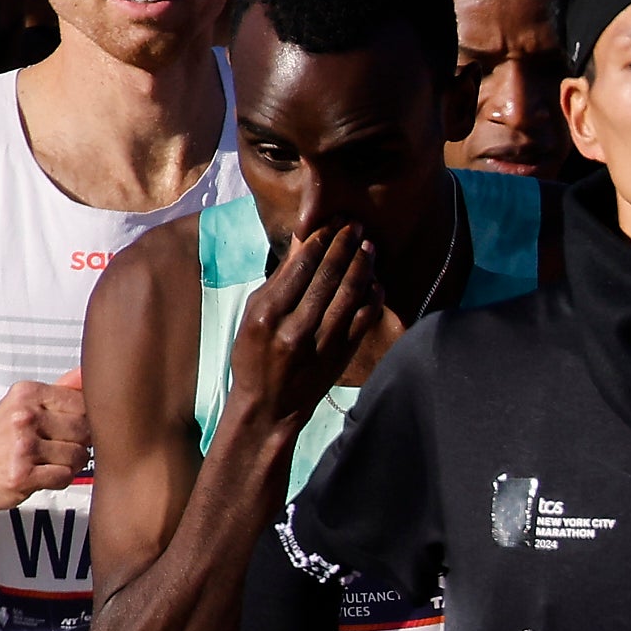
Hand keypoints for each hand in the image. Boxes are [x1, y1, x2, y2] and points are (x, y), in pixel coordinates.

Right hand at [0, 377, 90, 513]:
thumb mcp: (23, 404)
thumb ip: (59, 389)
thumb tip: (85, 374)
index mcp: (27, 394)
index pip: (82, 402)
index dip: (83, 419)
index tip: (66, 426)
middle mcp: (24, 416)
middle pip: (84, 430)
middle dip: (78, 442)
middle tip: (56, 446)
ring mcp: (23, 446)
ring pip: (78, 455)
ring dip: (69, 463)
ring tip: (47, 461)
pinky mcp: (23, 474)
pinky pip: (65, 477)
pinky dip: (58, 480)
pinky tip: (41, 474)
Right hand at [225, 221, 382, 449]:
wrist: (270, 406)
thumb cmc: (254, 355)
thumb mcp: (254, 315)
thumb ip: (279, 281)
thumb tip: (302, 243)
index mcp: (268, 315)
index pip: (300, 268)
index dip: (320, 241)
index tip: (332, 224)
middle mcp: (295, 329)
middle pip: (327, 278)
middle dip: (344, 247)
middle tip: (356, 227)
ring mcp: (321, 344)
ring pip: (348, 296)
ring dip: (362, 267)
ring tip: (369, 247)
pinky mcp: (340, 357)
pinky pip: (362, 321)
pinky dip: (371, 299)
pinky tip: (376, 283)